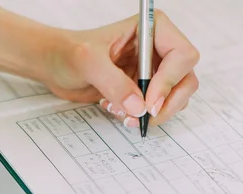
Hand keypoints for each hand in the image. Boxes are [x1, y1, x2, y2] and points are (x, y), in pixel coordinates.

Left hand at [43, 10, 199, 127]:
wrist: (56, 65)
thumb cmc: (68, 52)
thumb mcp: (87, 61)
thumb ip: (113, 82)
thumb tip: (139, 106)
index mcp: (152, 28)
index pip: (182, 55)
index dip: (169, 81)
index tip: (149, 102)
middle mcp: (158, 48)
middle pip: (186, 79)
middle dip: (167, 103)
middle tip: (143, 117)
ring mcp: (155, 69)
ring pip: (177, 97)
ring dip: (154, 113)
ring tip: (125, 114)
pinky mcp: (147, 88)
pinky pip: (161, 107)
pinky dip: (145, 116)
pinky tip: (122, 112)